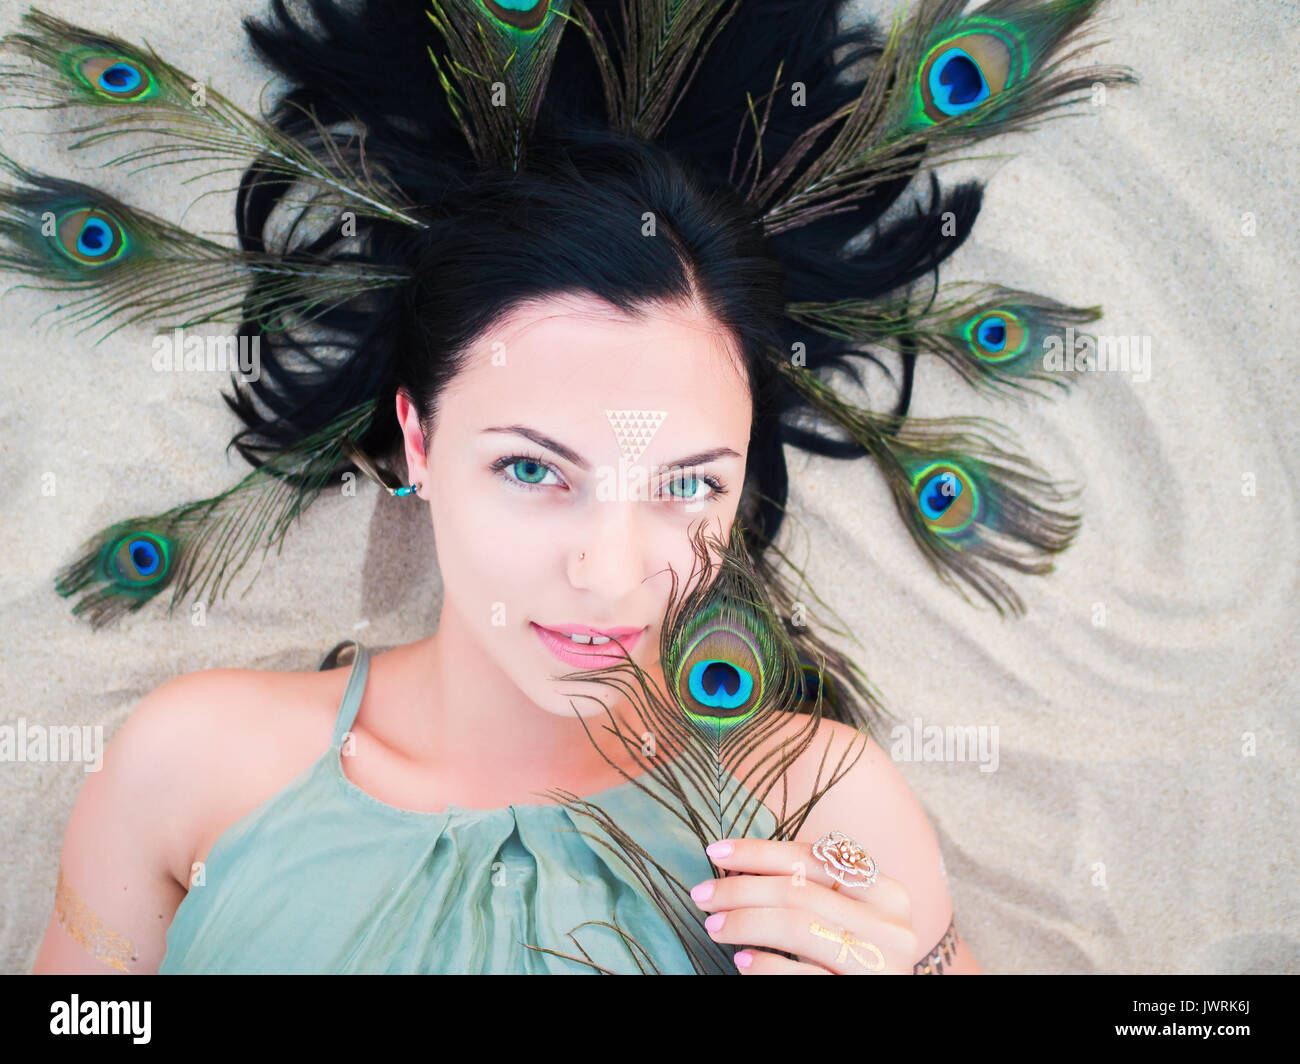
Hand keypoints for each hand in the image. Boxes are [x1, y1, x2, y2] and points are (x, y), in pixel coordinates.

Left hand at [689, 837, 916, 974]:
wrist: (879, 1005)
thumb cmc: (854, 959)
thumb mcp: (845, 919)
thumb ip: (810, 892)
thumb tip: (737, 866)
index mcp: (888, 893)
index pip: (813, 858)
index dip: (759, 851)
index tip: (716, 851)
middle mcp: (891, 926)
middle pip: (799, 891)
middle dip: (741, 888)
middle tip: (702, 895)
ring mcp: (879, 965)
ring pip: (797, 927)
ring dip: (744, 923)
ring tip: (713, 927)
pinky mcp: (860, 995)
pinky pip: (803, 975)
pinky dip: (766, 965)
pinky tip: (742, 961)